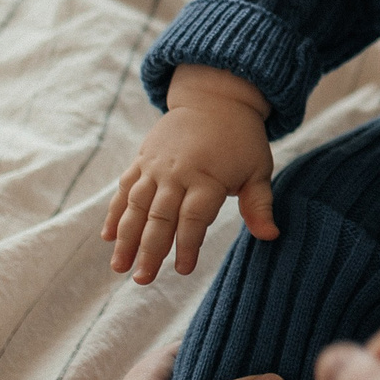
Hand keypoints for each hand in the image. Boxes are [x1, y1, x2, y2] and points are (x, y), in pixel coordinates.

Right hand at [104, 68, 274, 282]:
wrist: (215, 99)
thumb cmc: (242, 140)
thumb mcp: (258, 170)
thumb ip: (259, 205)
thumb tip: (271, 236)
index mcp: (207, 178)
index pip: (194, 218)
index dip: (187, 245)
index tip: (183, 269)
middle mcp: (177, 173)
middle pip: (160, 217)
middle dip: (150, 250)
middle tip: (142, 280)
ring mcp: (156, 166)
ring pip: (136, 205)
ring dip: (126, 237)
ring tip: (119, 266)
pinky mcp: (143, 159)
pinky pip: (124, 188)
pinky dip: (115, 212)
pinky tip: (108, 237)